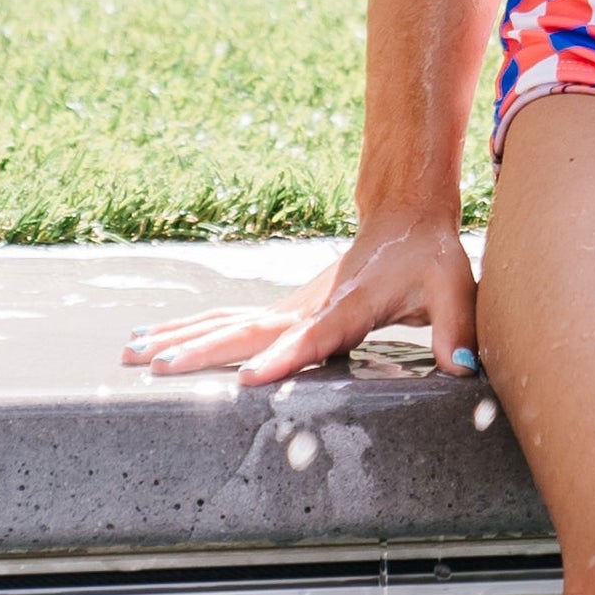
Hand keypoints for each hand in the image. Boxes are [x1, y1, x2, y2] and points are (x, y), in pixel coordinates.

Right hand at [123, 215, 482, 387]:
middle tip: (155, 367)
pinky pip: (230, 322)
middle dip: (202, 350)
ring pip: (228, 323)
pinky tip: (153, 340)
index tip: (249, 378)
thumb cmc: (430, 257)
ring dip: (181, 337)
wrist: (405, 216)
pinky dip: (189, 330)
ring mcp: (291, 305)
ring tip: (131, 353)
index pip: (312, 338)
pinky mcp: (284, 309)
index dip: (284, 358)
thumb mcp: (454, 291)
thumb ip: (456, 331)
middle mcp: (309, 305)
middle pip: (248, 330)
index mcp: (348, 306)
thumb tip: (463, 370)